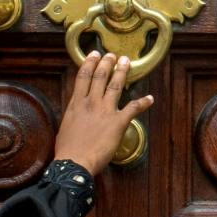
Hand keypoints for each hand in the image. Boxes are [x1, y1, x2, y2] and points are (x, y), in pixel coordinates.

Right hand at [52, 51, 153, 177]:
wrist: (75, 161)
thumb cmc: (67, 149)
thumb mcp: (66, 126)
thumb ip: (73, 115)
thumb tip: (76, 112)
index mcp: (76, 103)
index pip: (83, 77)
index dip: (90, 63)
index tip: (94, 55)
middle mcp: (91, 103)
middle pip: (100, 76)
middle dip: (107, 63)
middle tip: (112, 55)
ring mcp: (105, 110)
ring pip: (115, 85)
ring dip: (122, 72)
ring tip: (126, 62)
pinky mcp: (118, 122)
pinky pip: (134, 108)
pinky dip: (143, 102)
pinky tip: (150, 99)